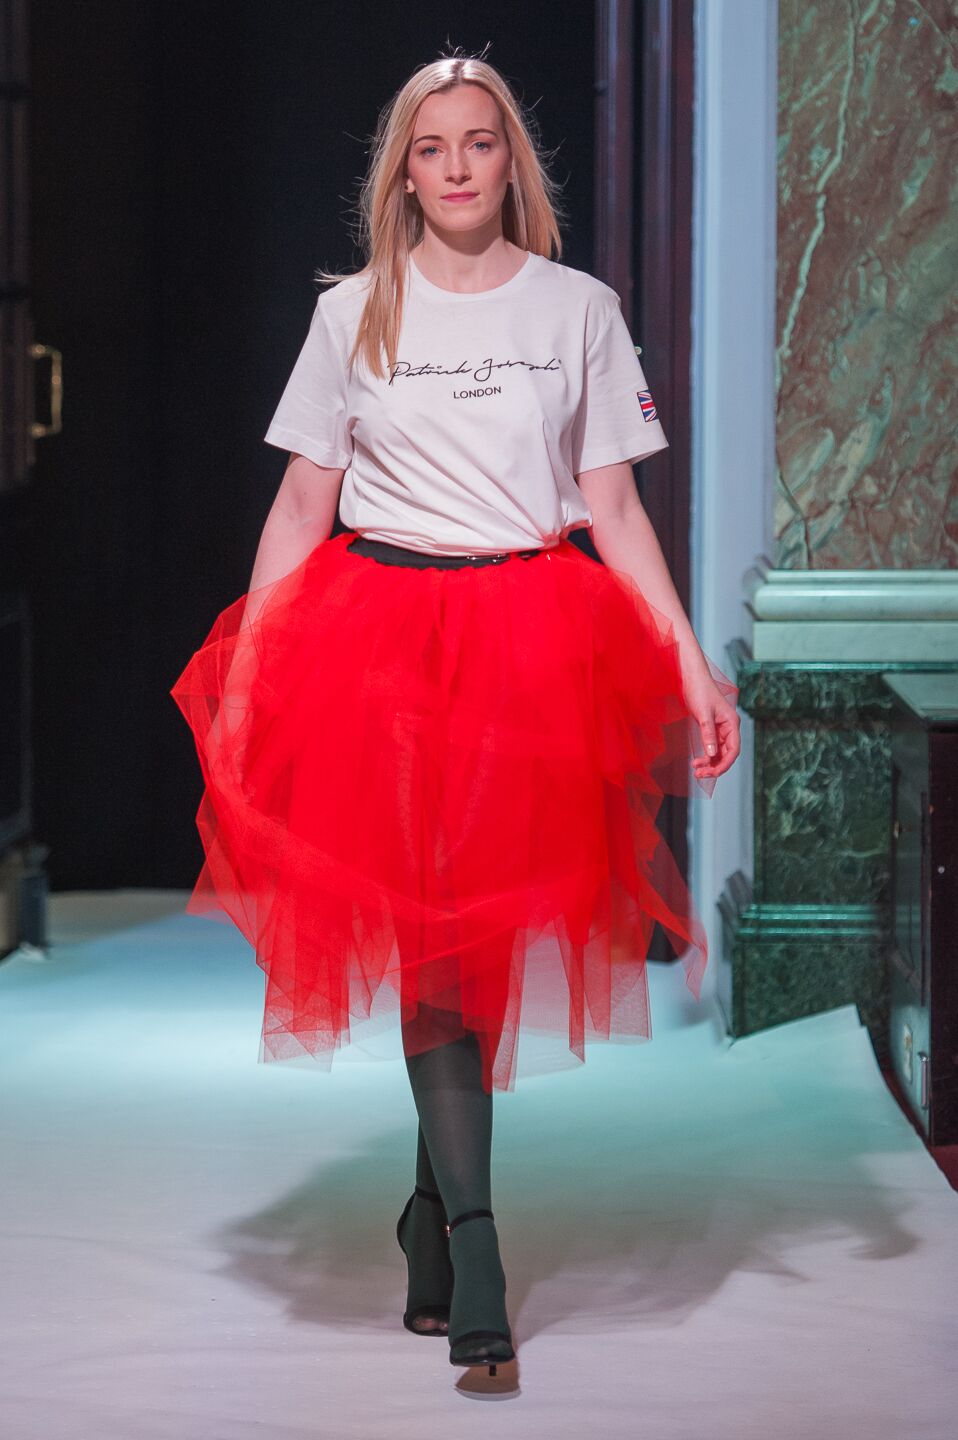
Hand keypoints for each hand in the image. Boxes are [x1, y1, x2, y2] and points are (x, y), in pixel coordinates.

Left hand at [681, 667, 740, 781]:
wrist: (693, 678)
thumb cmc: (700, 691)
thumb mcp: (703, 714)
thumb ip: (708, 734)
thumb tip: (712, 754)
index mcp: (732, 723)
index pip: (734, 750)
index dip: (725, 764)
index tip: (712, 773)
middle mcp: (729, 728)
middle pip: (727, 754)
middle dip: (715, 766)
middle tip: (700, 774)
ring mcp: (720, 729)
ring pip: (719, 752)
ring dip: (710, 763)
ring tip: (696, 770)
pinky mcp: (711, 729)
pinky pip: (712, 747)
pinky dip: (706, 756)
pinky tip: (697, 762)